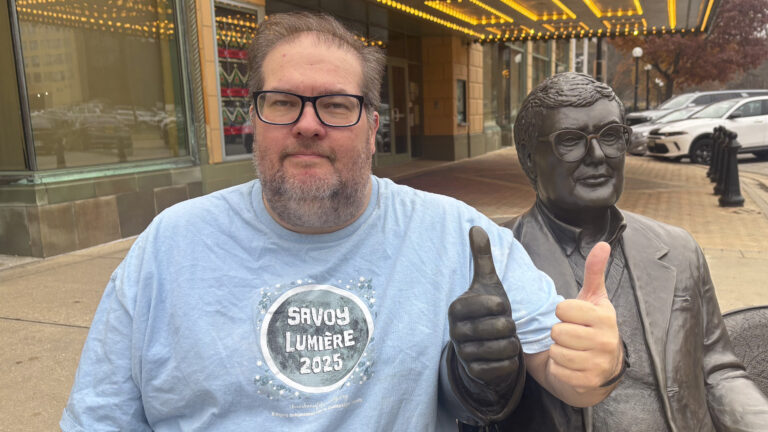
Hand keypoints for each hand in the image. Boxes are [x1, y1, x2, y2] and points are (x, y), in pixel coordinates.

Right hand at [448, 226, 520, 388]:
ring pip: (504, 347)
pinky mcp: (473, 372)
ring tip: (504, 338)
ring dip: (512, 343)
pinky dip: (510, 361)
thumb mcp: (487, 283)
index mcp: (457, 308)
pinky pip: (503, 366)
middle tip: (503, 326)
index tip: (498, 308)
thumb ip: (482, 256)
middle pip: (502, 326)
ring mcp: (462, 353)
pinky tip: (503, 355)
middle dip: (510, 326)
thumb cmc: (488, 311)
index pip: (495, 304)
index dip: (504, 306)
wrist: (485, 345)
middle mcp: (455, 331)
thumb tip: (476, 227)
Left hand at [548, 242, 621, 393]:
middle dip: (559, 333)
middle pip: (558, 331)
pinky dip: (559, 368)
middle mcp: (606, 341)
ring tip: (571, 350)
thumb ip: (594, 272)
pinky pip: (557, 369)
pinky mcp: (588, 382)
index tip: (572, 317)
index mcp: (605, 317)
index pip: (563, 308)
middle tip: (571, 335)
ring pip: (556, 351)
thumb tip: (602, 244)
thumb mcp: (594, 300)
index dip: (562, 312)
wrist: (601, 369)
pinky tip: (571, 365)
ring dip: (558, 351)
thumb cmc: (592, 328)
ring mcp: (598, 363)